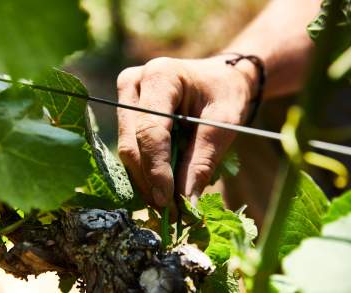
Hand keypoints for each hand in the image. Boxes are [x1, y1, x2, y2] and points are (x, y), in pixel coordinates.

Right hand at [116, 56, 256, 214]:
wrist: (219, 77)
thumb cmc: (225, 94)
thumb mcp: (223, 124)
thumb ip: (201, 162)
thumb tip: (185, 204)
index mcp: (160, 76)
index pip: (150, 130)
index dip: (157, 169)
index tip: (168, 201)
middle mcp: (134, 83)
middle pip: (131, 142)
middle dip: (149, 179)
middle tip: (169, 211)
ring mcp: (125, 96)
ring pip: (127, 148)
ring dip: (145, 179)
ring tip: (168, 202)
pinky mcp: (125, 111)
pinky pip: (129, 147)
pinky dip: (144, 170)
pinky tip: (160, 186)